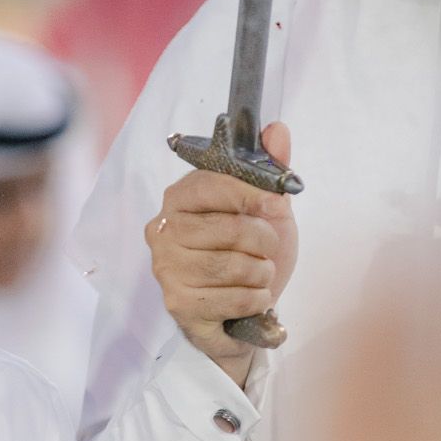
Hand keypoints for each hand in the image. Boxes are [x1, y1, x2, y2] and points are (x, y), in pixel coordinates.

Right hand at [146, 120, 298, 386]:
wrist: (246, 312)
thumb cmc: (250, 255)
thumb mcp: (267, 209)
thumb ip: (270, 168)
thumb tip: (277, 128)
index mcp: (178, 200)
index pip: (211, 184)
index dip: (250, 193)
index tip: (275, 205)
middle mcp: (163, 233)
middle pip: (229, 228)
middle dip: (264, 241)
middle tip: (267, 249)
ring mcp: (167, 271)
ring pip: (234, 265)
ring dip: (262, 273)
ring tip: (259, 276)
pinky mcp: (179, 306)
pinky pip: (234, 298)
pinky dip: (256, 300)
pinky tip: (253, 299)